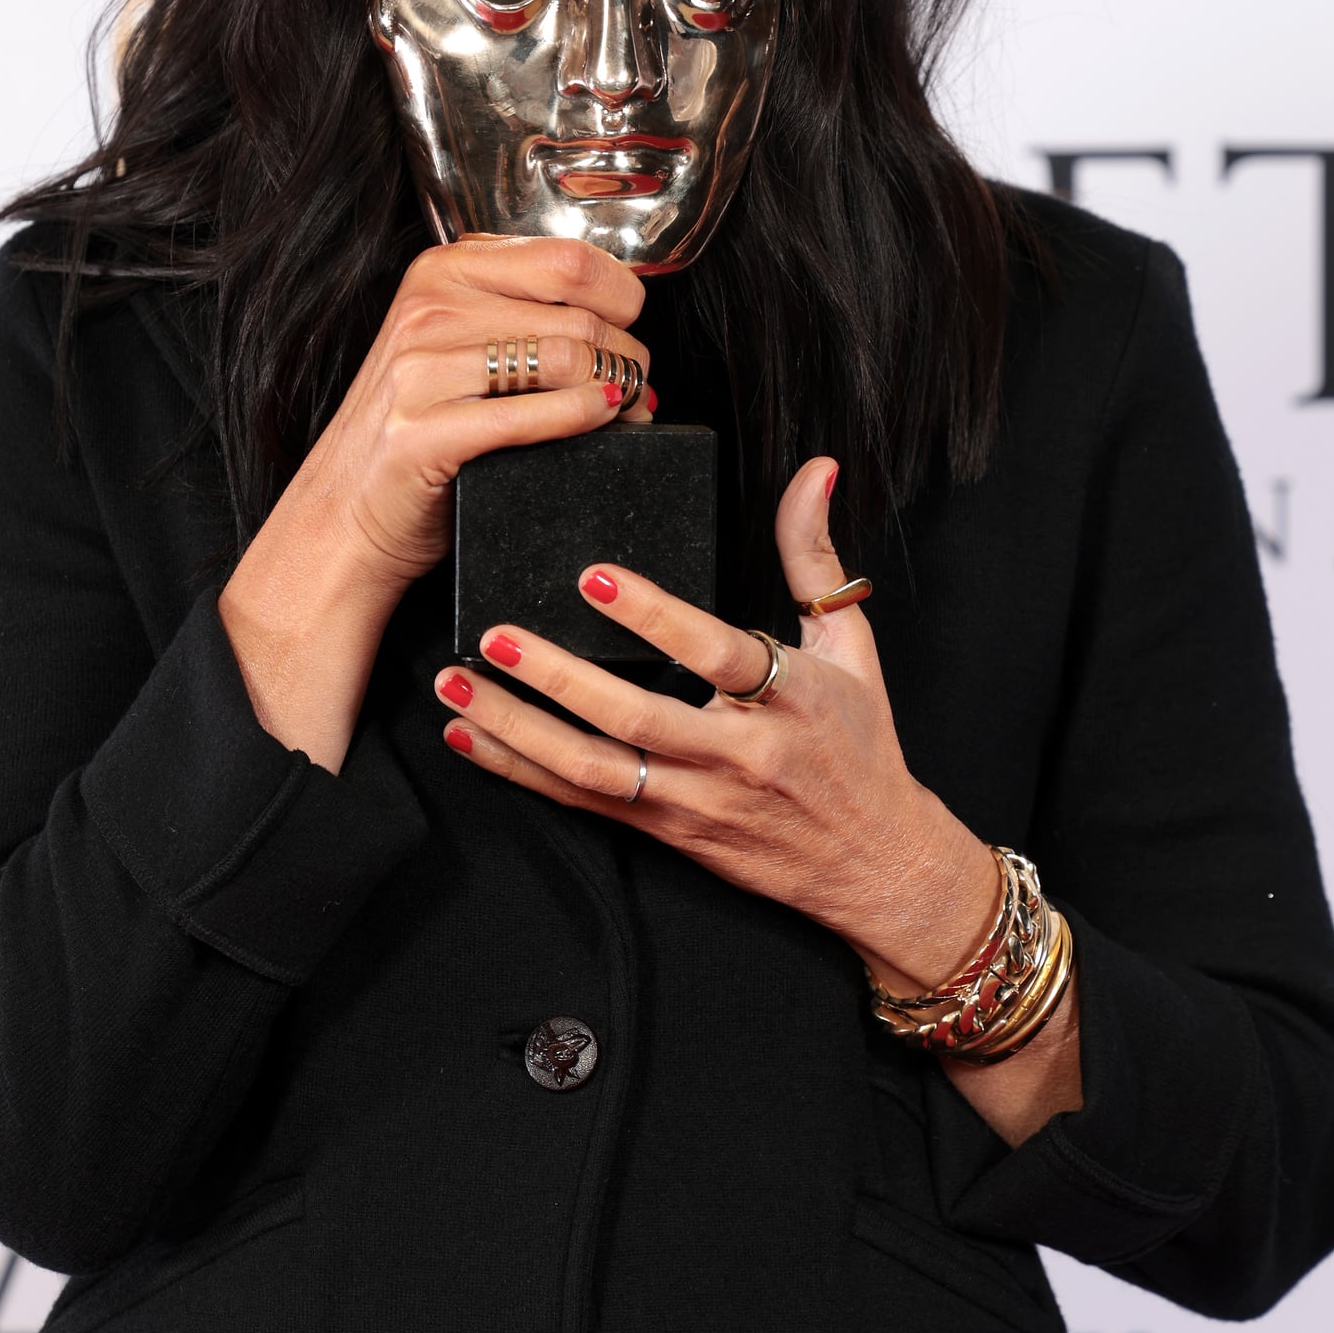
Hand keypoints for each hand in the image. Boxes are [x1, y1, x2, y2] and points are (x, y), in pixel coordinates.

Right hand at [220, 236, 649, 768]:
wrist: (344, 518)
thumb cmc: (415, 437)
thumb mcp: (458, 350)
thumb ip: (523, 319)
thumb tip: (626, 331)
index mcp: (442, 271)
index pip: (569, 257)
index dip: (622, 296)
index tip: (628, 328)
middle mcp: (428, 308)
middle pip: (578, 313)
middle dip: (627, 354)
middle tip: (637, 387)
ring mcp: (422, 367)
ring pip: (566, 357)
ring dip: (616, 389)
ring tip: (625, 413)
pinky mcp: (426, 430)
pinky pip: (536, 413)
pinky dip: (584, 418)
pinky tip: (600, 423)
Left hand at [433, 456, 1083, 1147]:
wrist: (875, 864)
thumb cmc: (860, 744)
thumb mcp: (851, 647)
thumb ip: (815, 557)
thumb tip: (816, 469)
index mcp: (791, 698)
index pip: (716, 652)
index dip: (654, 616)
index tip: (593, 574)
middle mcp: (741, 755)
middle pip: (637, 719)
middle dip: (557, 678)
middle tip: (493, 635)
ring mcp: (699, 802)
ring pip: (595, 769)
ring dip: (518, 730)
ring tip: (457, 686)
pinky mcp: (669, 834)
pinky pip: (584, 802)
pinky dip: (521, 771)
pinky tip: (470, 737)